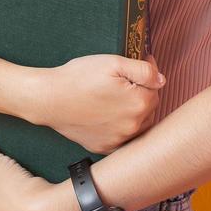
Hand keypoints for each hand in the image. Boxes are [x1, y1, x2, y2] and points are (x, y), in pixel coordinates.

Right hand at [38, 54, 164, 153]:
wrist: (48, 98)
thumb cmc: (78, 77)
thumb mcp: (113, 62)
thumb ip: (144, 70)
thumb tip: (161, 80)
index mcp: (140, 103)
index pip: (155, 90)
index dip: (143, 78)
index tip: (127, 72)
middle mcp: (134, 126)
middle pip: (148, 109)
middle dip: (138, 97)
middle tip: (115, 86)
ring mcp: (120, 140)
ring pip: (136, 125)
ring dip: (130, 114)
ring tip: (109, 101)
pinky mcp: (105, 147)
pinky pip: (121, 139)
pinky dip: (117, 129)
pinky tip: (103, 117)